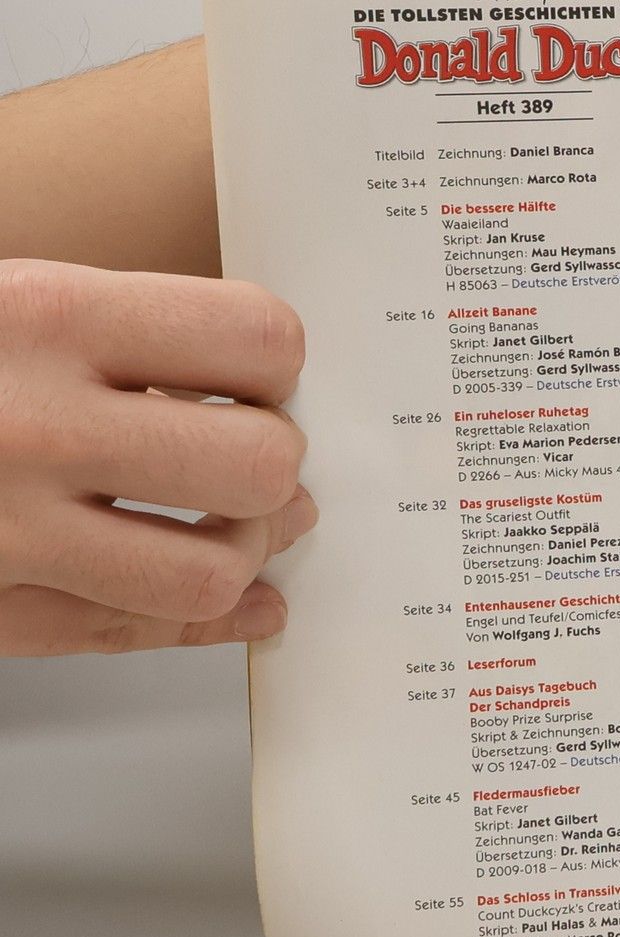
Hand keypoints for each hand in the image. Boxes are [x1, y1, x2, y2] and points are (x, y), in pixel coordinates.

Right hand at [0, 261, 313, 653]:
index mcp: (47, 318)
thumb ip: (125, 332)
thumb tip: (262, 372)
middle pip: (258, 465)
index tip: (261, 378)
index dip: (276, 367)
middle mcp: (33, 424)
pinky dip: (201, 624)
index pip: (257, 339)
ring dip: (242, 555)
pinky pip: (132, 633)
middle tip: (254, 459)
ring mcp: (7, 530)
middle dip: (273, 469)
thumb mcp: (17, 303)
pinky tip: (234, 603)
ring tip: (237, 530)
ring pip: (211, 574)